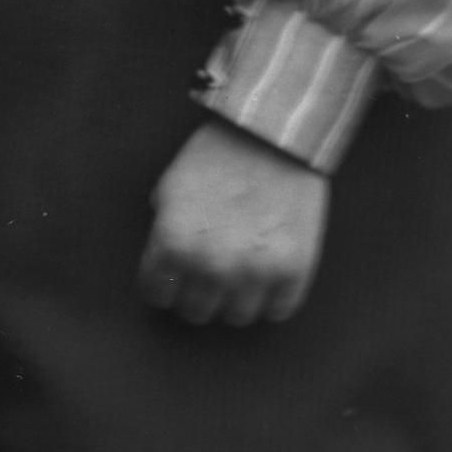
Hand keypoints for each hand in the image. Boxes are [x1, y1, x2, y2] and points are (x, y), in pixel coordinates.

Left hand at [138, 119, 329, 326]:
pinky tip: (267, 274)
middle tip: (207, 272)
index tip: (173, 276)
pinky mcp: (294, 271)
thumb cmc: (215, 156)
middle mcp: (212, 266)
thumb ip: (163, 233)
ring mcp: (256, 272)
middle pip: (195, 312)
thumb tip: (165, 267)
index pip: (157, 294)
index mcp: (174, 244)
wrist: (272, 134)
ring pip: (236, 317)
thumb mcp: (170, 189)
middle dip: (197, 292)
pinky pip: (278, 310)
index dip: (163, 284)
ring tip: (239, 271)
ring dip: (234, 298)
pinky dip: (272, 298)